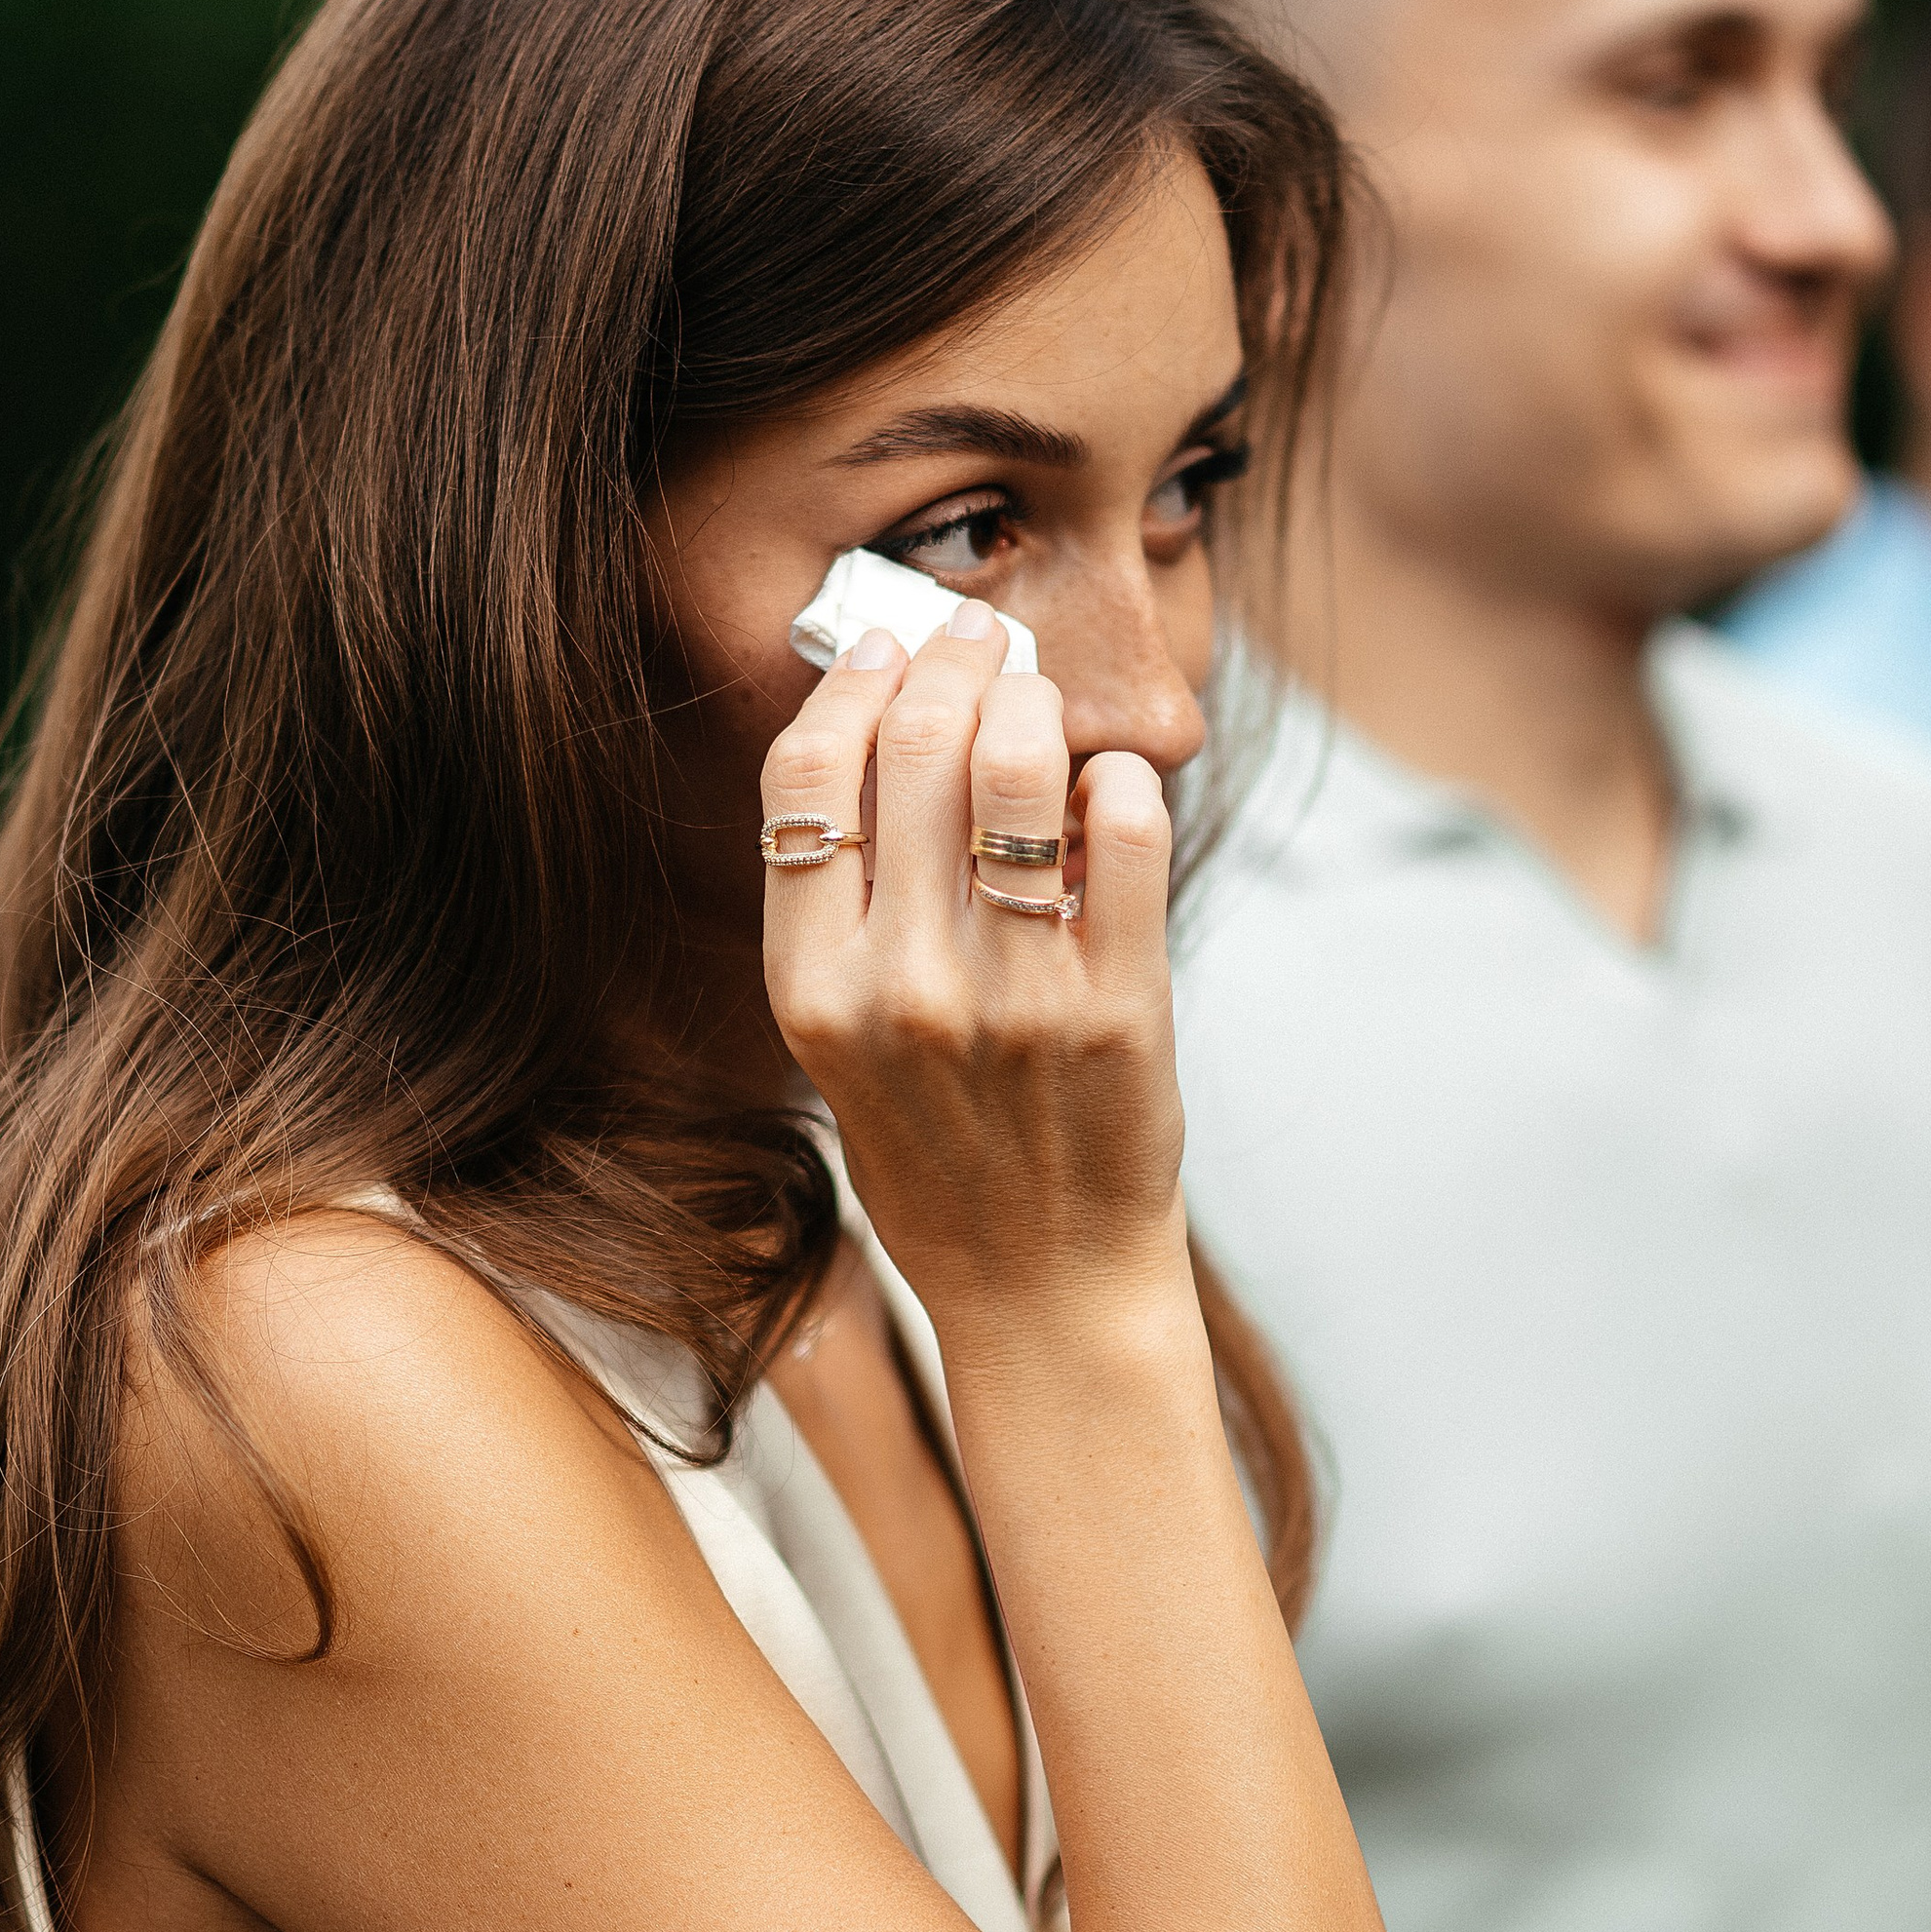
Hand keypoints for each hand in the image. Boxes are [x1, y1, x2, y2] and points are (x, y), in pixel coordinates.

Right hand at [759, 613, 1190, 1329]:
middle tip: (981, 641)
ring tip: (1041, 698)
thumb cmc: (940, 1161)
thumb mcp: (841, 1049)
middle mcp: (902, 988)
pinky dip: (1120, 783)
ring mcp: (1014, 998)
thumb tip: (882, 739)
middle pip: (915, 746)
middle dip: (953, 663)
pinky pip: (1125, 834)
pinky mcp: (1120, 1010)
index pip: (806, 783)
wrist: (1042, 1290)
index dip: (849, 687)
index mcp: (814, 990)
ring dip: (1035, 701)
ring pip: (1018, 766)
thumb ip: (845, 913)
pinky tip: (1111, 788)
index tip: (886, 649)